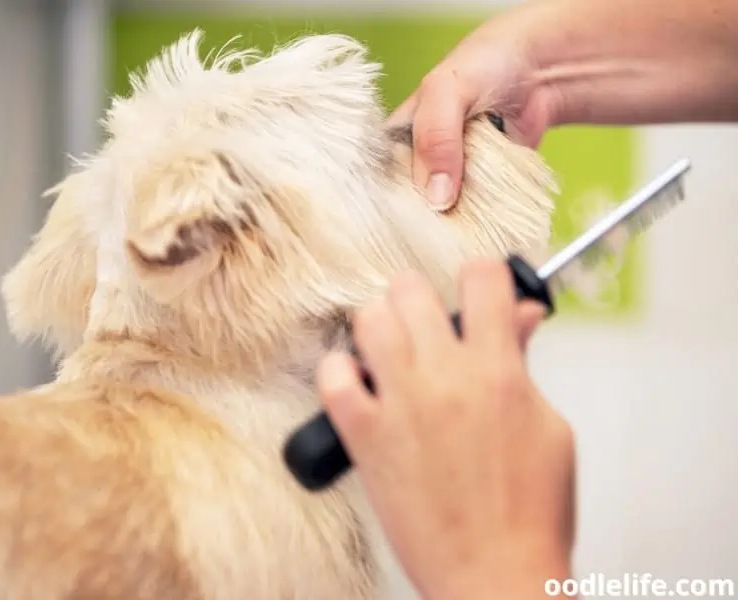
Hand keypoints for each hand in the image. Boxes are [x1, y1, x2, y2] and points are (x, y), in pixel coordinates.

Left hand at [317, 261, 575, 599]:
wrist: (495, 573)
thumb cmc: (529, 512)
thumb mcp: (549, 428)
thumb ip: (525, 363)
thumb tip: (519, 318)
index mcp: (497, 370)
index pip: (483, 279)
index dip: (483, 276)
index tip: (481, 289)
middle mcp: (444, 378)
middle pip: (412, 288)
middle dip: (422, 297)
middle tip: (430, 324)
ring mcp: (399, 404)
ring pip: (369, 320)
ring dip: (381, 325)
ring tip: (394, 350)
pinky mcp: (364, 437)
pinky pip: (331, 378)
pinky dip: (340, 370)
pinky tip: (360, 383)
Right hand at [391, 0, 737, 211]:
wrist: (541, 68)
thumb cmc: (484, 64)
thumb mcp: (447, 91)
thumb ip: (436, 139)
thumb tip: (436, 198)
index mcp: (397, 139)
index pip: (378, 180)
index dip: (382, 204)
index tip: (391, 227)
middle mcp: (419, 162)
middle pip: (409, 204)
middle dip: (419, 222)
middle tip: (426, 240)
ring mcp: (452, 179)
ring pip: (442, 214)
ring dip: (450, 228)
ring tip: (450, 243)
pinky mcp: (481, 190)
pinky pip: (475, 214)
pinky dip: (478, 222)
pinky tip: (474, 236)